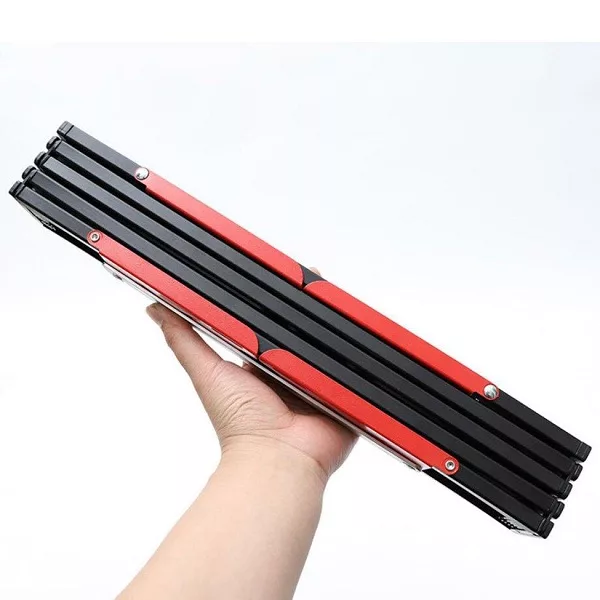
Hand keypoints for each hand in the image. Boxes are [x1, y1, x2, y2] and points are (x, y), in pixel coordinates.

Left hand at [146, 297, 356, 485]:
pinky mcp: (343, 397)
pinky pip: (352, 370)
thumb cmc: (240, 424)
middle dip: (310, 309)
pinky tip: (361, 330)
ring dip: (334, 328)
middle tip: (314, 279)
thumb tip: (156, 309)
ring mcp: (319, 384)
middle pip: (304, 332)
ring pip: (330, 347)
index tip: (280, 275)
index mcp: (264, 364)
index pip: (273, 324)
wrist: (277, 460)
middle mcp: (292, 372)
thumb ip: (185, 339)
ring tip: (338, 297)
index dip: (277, 302)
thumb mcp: (208, 372)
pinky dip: (355, 355)